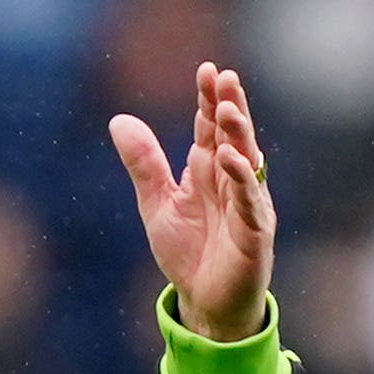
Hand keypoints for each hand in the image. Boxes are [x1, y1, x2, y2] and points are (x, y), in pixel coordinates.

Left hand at [109, 63, 274, 342]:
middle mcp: (233, 181)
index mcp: (209, 171)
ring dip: (238, 135)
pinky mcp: (255, 232)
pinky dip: (242, 179)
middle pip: (233, 136)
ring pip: (246, 162)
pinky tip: (231, 158)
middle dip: (230, 106)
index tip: (207, 70)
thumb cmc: (188, 252)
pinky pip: (250, 201)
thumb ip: (144, 164)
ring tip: (227, 108)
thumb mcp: (157, 203)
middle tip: (225, 77)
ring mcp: (247, 205)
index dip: (209, 100)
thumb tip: (119, 120)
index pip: (211, 128)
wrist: (203, 302)